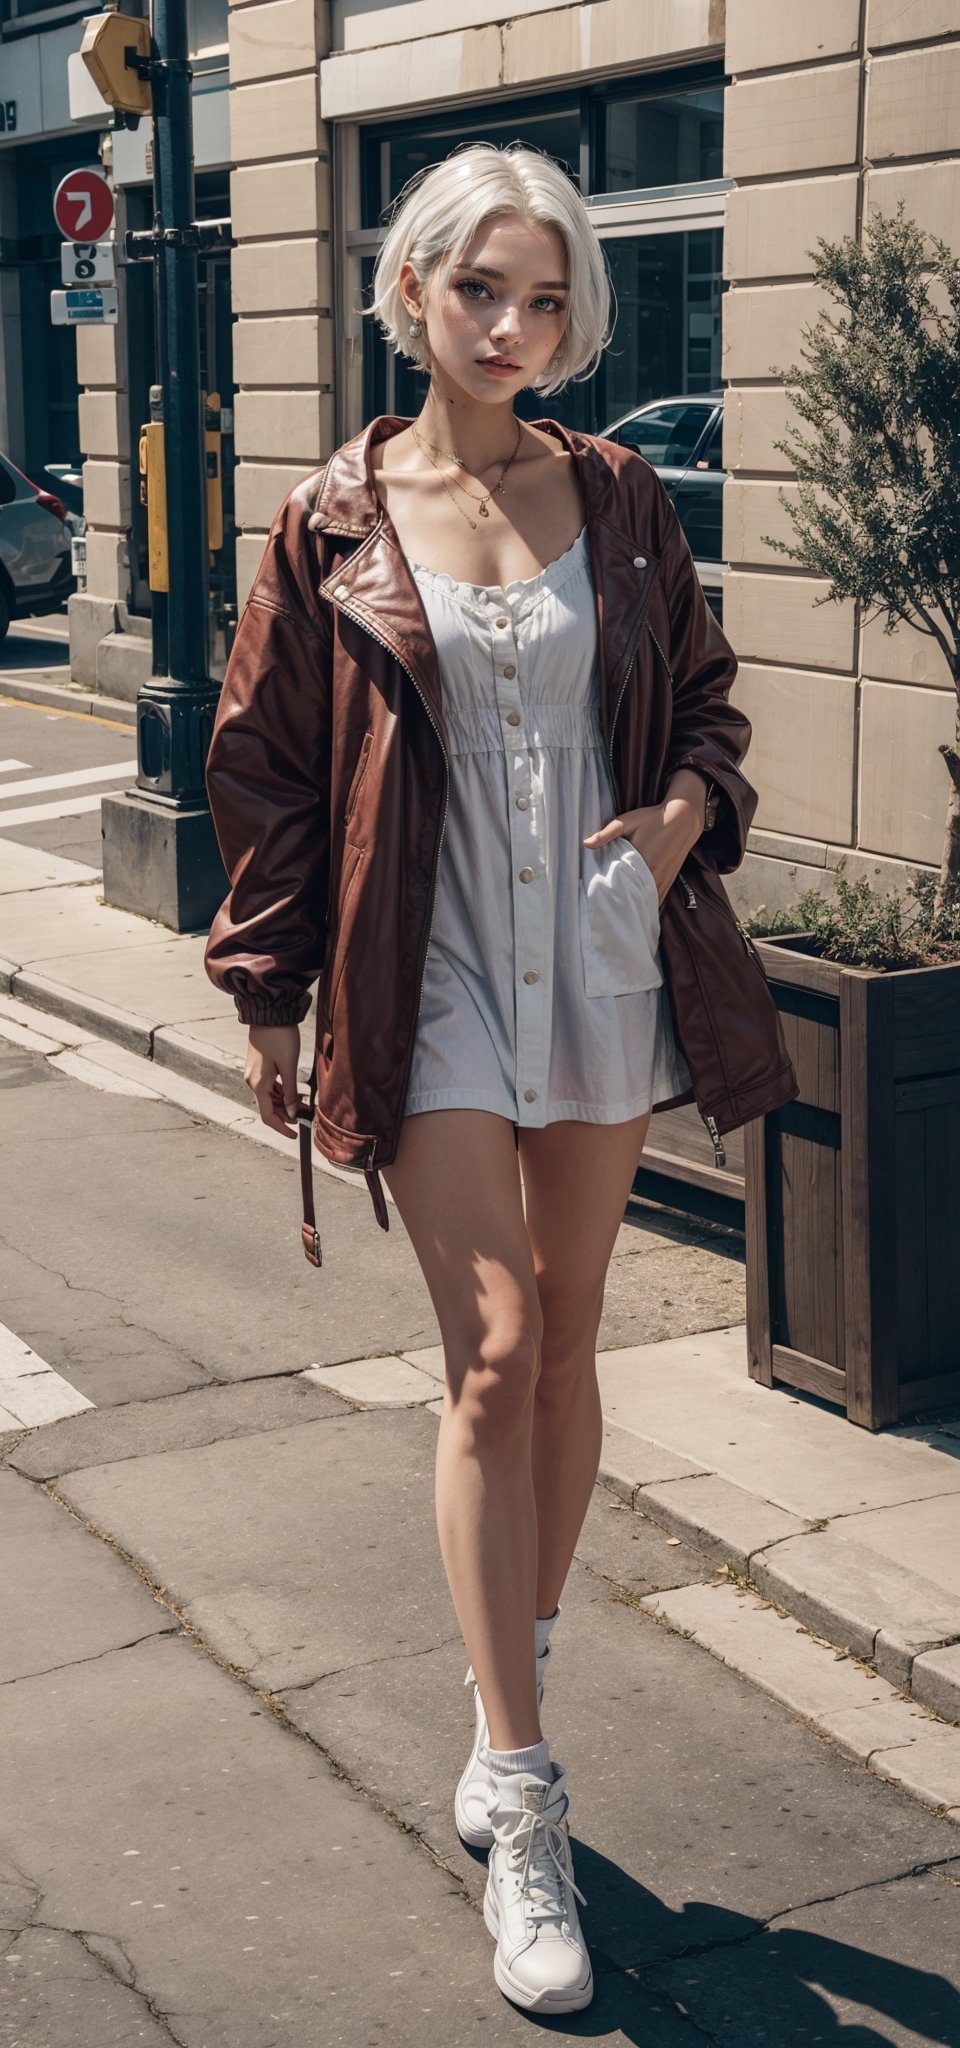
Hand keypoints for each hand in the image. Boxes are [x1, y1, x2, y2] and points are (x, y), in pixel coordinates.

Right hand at [245, 1024, 302, 1138]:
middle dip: (286, 1114)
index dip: (281, 1128)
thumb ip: (290, 1091)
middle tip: (306, 1116)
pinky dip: (282, 1091)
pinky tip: (296, 1090)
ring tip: (305, 1103)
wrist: (269, 1013)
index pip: (267, 1116)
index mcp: (258, 1084)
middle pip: (268, 1107)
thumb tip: (292, 1111)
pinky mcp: (259, 1066)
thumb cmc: (280, 1037)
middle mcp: (252, 1081)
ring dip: (285, 1103)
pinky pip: (269, 1086)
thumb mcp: (289, 1066)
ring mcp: (254, 1073)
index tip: (295, 1135)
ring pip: (270, 1097)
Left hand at [582, 791, 703, 908]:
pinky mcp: (670, 878)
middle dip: (626, 907)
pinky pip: (660, 897)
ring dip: (639, 907)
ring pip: (650, 901)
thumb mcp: (626, 822)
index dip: (615, 898)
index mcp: (643, 864)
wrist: (684, 817)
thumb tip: (586, 843)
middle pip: (638, 899)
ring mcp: (665, 879)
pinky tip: (642, 909)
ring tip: (625, 916)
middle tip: (612, 914)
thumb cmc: (652, 818)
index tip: (604, 905)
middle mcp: (655, 875)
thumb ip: (606, 834)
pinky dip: (650, 904)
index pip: (625, 888)